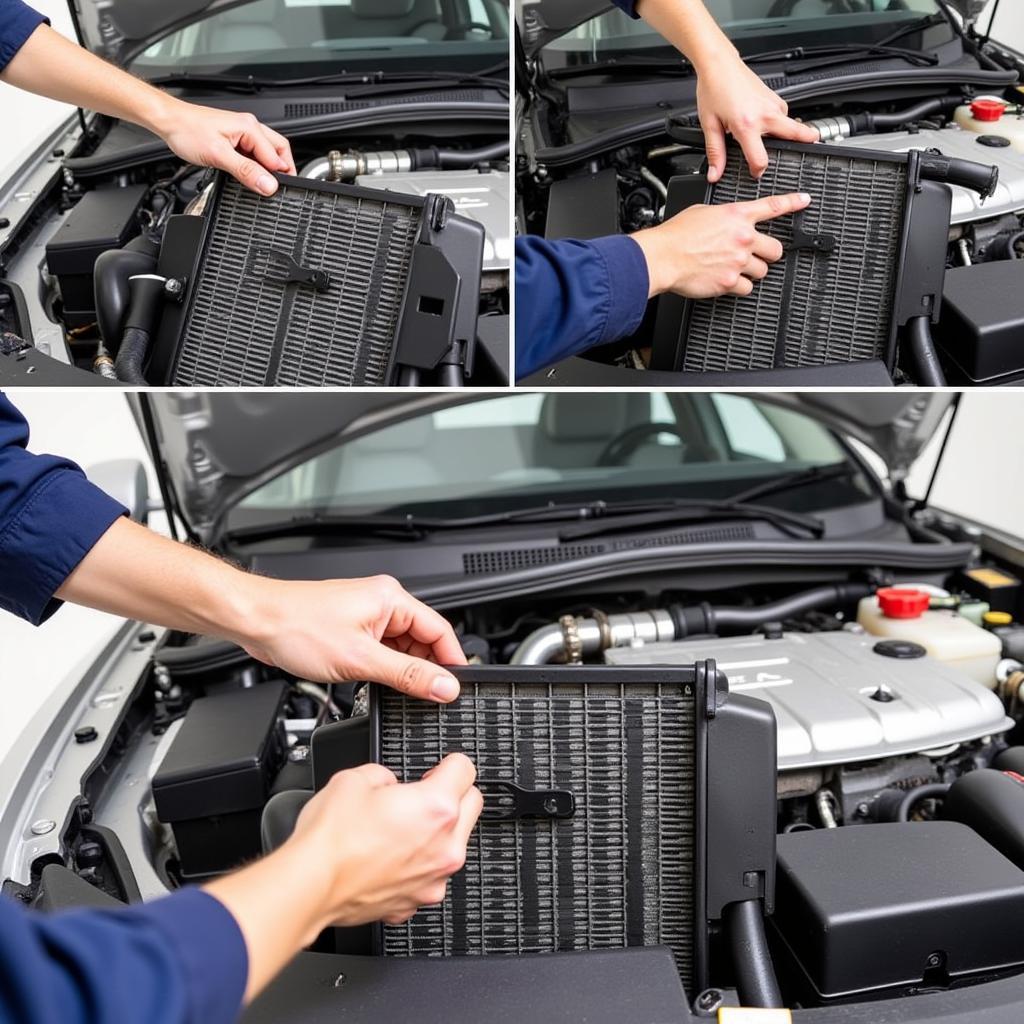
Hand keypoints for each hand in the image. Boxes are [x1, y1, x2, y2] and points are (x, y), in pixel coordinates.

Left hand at [151, 97, 295, 195]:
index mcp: (250, 128)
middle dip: (281, 171)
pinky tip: (245, 174)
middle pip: (278, 151)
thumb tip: (268, 185)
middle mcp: (249, 127)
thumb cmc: (187, 131)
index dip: (279, 177)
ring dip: (265, 169)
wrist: (169, 122)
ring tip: (258, 182)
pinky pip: (253, 154)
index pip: (278, 156)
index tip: (275, 192)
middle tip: (276, 189)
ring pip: (266, 154)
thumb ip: (246, 171)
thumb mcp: (219, 156)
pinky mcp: (234, 139)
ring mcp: (242, 133)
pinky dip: (254, 166)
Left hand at [236, 574, 466, 701]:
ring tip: (390, 690)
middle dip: (424, 670)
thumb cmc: (297, 627)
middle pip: (423, 641)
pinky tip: (373, 683)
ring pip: (401, 648)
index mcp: (392, 598)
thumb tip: (443, 686)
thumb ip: (408, 675)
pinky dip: (383, 668)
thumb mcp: (361, 660)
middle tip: (425, 698)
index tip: (456, 688)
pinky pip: (382, 650)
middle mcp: (383, 602)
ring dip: (400, 671)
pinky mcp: (352, 629)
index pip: (440, 630)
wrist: (257, 622)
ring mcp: (366, 616)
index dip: (452, 662)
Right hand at [288, 753, 482, 927]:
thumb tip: (390, 784)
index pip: (465, 769)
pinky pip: (430, 874)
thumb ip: (385, 775)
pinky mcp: (417, 901)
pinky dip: (418, 864)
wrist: (310, 885)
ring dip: (439, 832)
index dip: (449, 762)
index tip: (441, 767)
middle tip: (427, 793)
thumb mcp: (355, 778)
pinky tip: (390, 857)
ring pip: (455, 843)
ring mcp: (433, 878)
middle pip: (473, 804)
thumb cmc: (330, 837)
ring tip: (401, 829)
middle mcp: (445, 845)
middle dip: (455, 794)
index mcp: (436, 807)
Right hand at [631, 191, 810, 298]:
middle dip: (766, 254)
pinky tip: (725, 281)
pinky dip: (738, 287)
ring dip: (751, 272)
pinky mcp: (730, 281)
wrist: (663, 256)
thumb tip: (729, 223)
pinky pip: (746, 288)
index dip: (793, 202)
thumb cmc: (676, 235)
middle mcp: (743, 237)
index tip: (805, 201)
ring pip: (762, 271)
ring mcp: (738, 261)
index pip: (773, 206)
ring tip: (732, 269)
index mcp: (737, 215)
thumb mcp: (703, 212)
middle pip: (775, 249)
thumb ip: (724, 217)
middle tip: (754, 256)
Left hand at [695, 52, 818, 180]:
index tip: (755, 172)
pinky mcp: (775, 97)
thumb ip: (715, 153)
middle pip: (795, 135)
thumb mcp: (709, 125)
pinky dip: (782, 122)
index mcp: (747, 125)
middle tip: (809, 152)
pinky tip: (771, 125)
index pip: (760, 159)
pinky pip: (784, 114)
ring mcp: (773, 104)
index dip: (758, 171)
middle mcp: (765, 114)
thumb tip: (714, 174)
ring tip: (786, 141)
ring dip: (791, 134)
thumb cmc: (714, 89)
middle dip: (804, 144)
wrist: (719, 64)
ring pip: (790, 125)